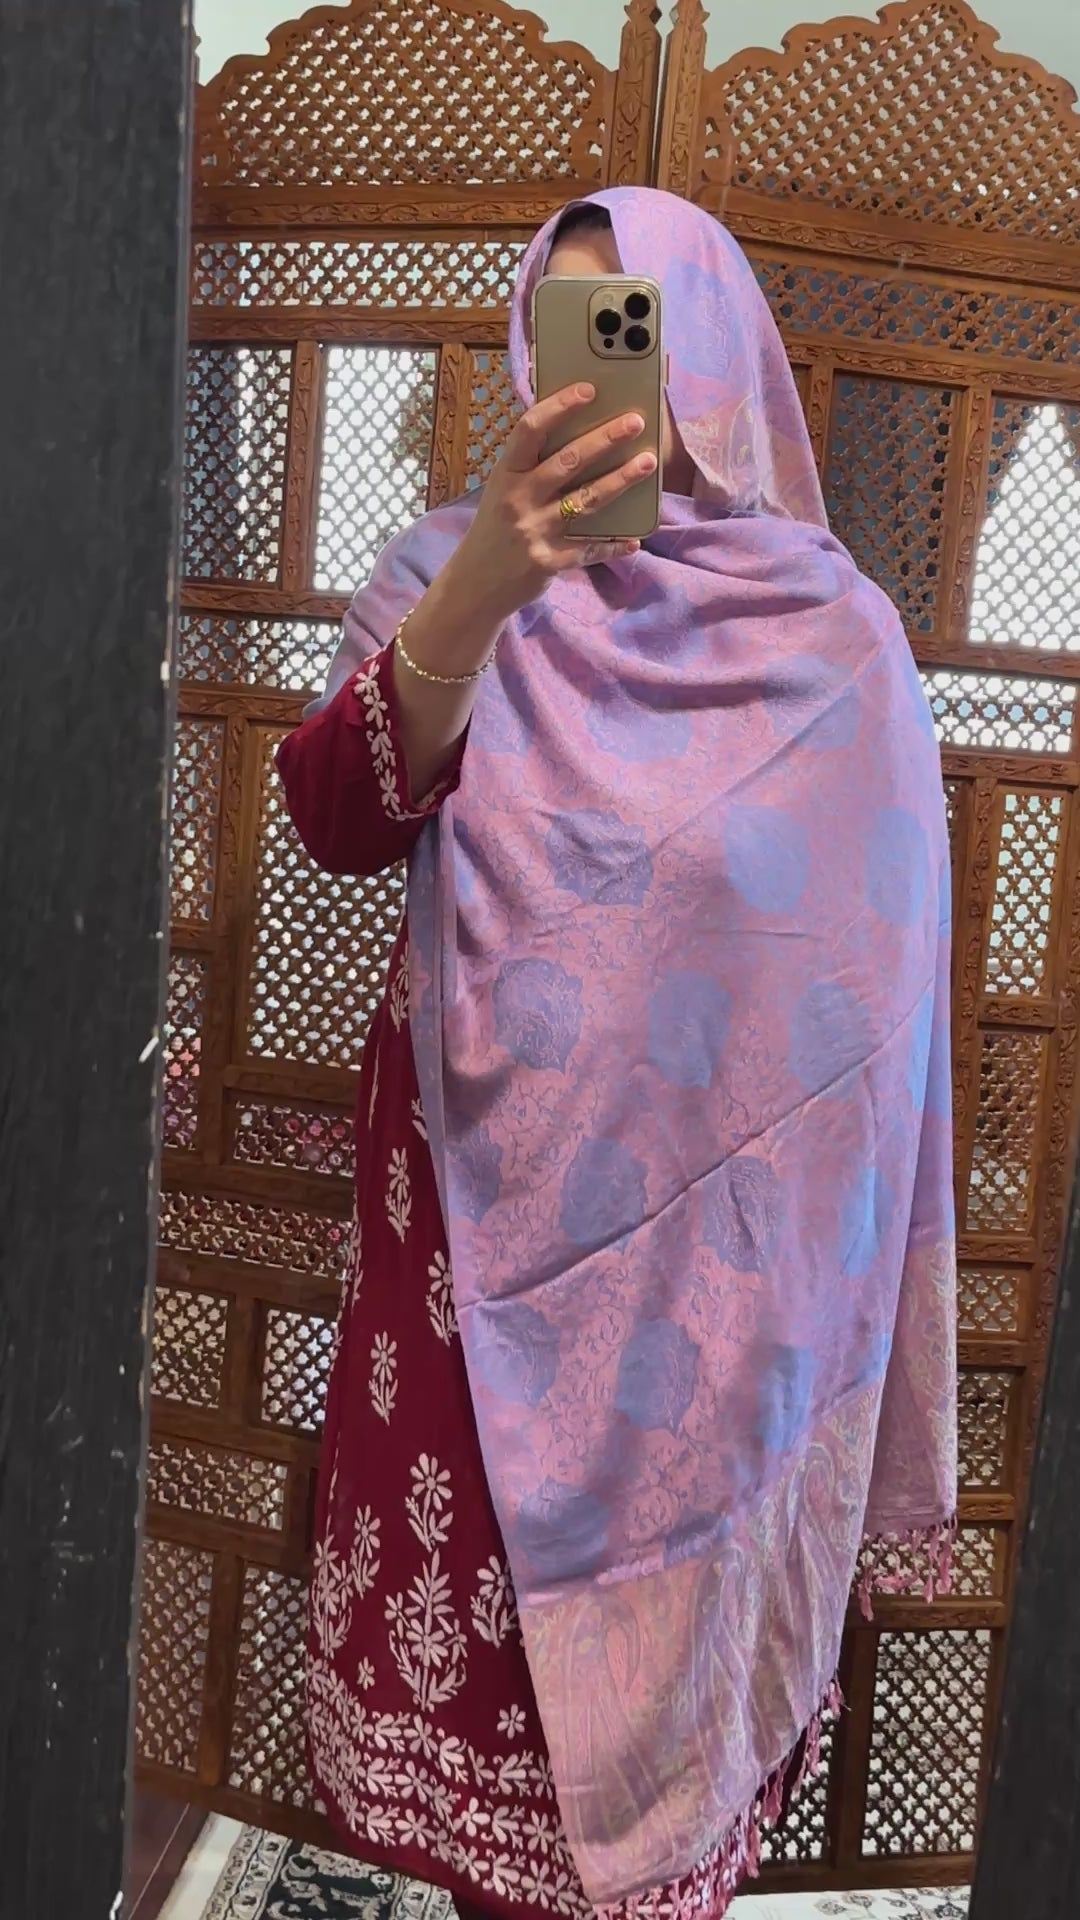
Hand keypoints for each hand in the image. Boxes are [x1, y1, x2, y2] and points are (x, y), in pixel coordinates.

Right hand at [439, 383, 655, 626]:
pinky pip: (589, 550)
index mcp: (506, 474)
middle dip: (605, 439)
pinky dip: (613, 545)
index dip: (560, 406)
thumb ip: (531, 468)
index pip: (530, 430)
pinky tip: (635, 540)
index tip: (589, 389)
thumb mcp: (502, 492)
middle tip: (636, 421)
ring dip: (621, 480)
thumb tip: (579, 436)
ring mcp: (534, 531)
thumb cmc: (494, 530)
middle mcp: (518, 499)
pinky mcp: (549, 562)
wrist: (474, 585)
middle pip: (568, 461)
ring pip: (586, 500)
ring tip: (648, 462)